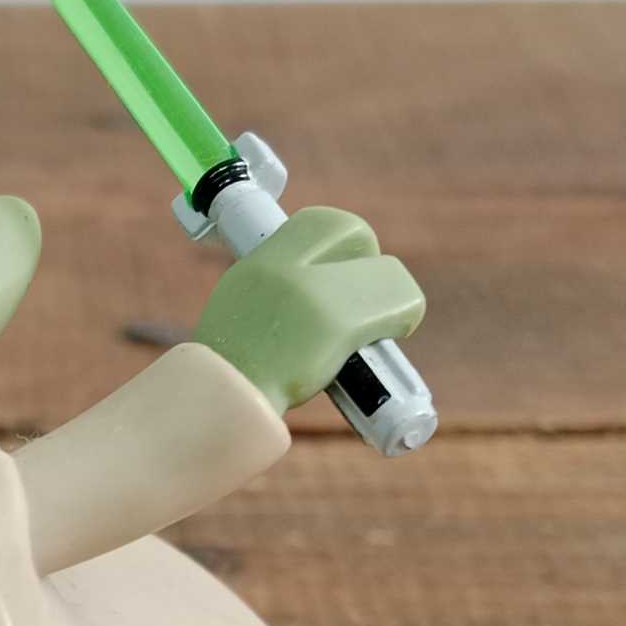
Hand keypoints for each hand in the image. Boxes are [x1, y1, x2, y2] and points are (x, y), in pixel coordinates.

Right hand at [192, 207, 424, 413]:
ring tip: (381, 326)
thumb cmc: (229, 370)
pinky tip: (394, 336)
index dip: (344, 244)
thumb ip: (270, 295)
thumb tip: (301, 304)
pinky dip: (404, 319)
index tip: (344, 270)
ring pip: (387, 273)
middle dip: (369, 263)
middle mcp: (286, 267)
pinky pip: (399, 304)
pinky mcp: (337, 323)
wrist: (222, 402)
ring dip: (392, 297)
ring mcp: (312, 293)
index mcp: (260, 262)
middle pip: (354, 234)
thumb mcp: (239, 311)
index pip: (320, 222)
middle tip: (363, 300)